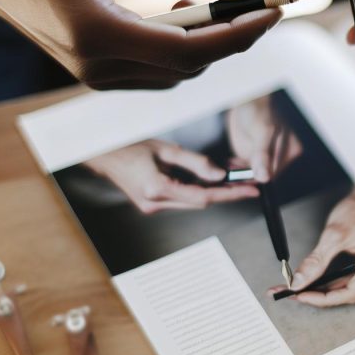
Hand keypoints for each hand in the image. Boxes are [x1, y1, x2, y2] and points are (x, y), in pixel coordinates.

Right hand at [0, 0, 280, 88]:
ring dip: (209, 42)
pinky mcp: (101, 77)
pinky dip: (185, 48)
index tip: (275, 10)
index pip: (190, 50)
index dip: (240, 33)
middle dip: (234, 35)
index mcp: (97, 33)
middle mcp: (97, 66)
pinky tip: (183, 13)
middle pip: (191, 65)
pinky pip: (161, 73)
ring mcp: (97, 78)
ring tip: (212, 0)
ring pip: (179, 73)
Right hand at [84, 139, 259, 212]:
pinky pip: (182, 199)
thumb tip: (220, 175)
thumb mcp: (166, 150)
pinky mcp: (152, 204)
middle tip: (248, 184)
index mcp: (158, 189)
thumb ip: (195, 163)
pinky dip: (198, 190)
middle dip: (226, 193)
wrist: (103, 156)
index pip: (204, 196)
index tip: (251, 190)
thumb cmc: (130, 148)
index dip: (231, 194)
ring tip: (235, 180)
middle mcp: (155, 203)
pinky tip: (212, 181)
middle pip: (201, 202)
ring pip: (192, 202)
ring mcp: (153, 206)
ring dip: (213, 192)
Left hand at [226, 95, 302, 182]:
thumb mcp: (263, 132)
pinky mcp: (252, 156)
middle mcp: (279, 157)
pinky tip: (230, 162)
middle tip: (233, 174)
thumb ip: (263, 155)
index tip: (242, 178)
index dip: (257, 179)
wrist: (245, 101)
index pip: (274, 174)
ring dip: (239, 174)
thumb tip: (264, 177)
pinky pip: (244, 169)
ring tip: (229, 167)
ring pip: (252, 175)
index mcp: (290, 151)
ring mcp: (265, 157)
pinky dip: (235, 168)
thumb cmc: (259, 111)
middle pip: (263, 177)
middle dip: (247, 177)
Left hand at [280, 189, 354, 306]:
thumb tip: (298, 282)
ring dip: (328, 289)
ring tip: (304, 289)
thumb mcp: (333, 235)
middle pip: (351, 292)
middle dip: (322, 294)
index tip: (301, 295)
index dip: (324, 298)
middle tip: (297, 293)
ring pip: (353, 287)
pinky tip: (321, 283)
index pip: (351, 292)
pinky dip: (338, 282)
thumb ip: (316, 262)